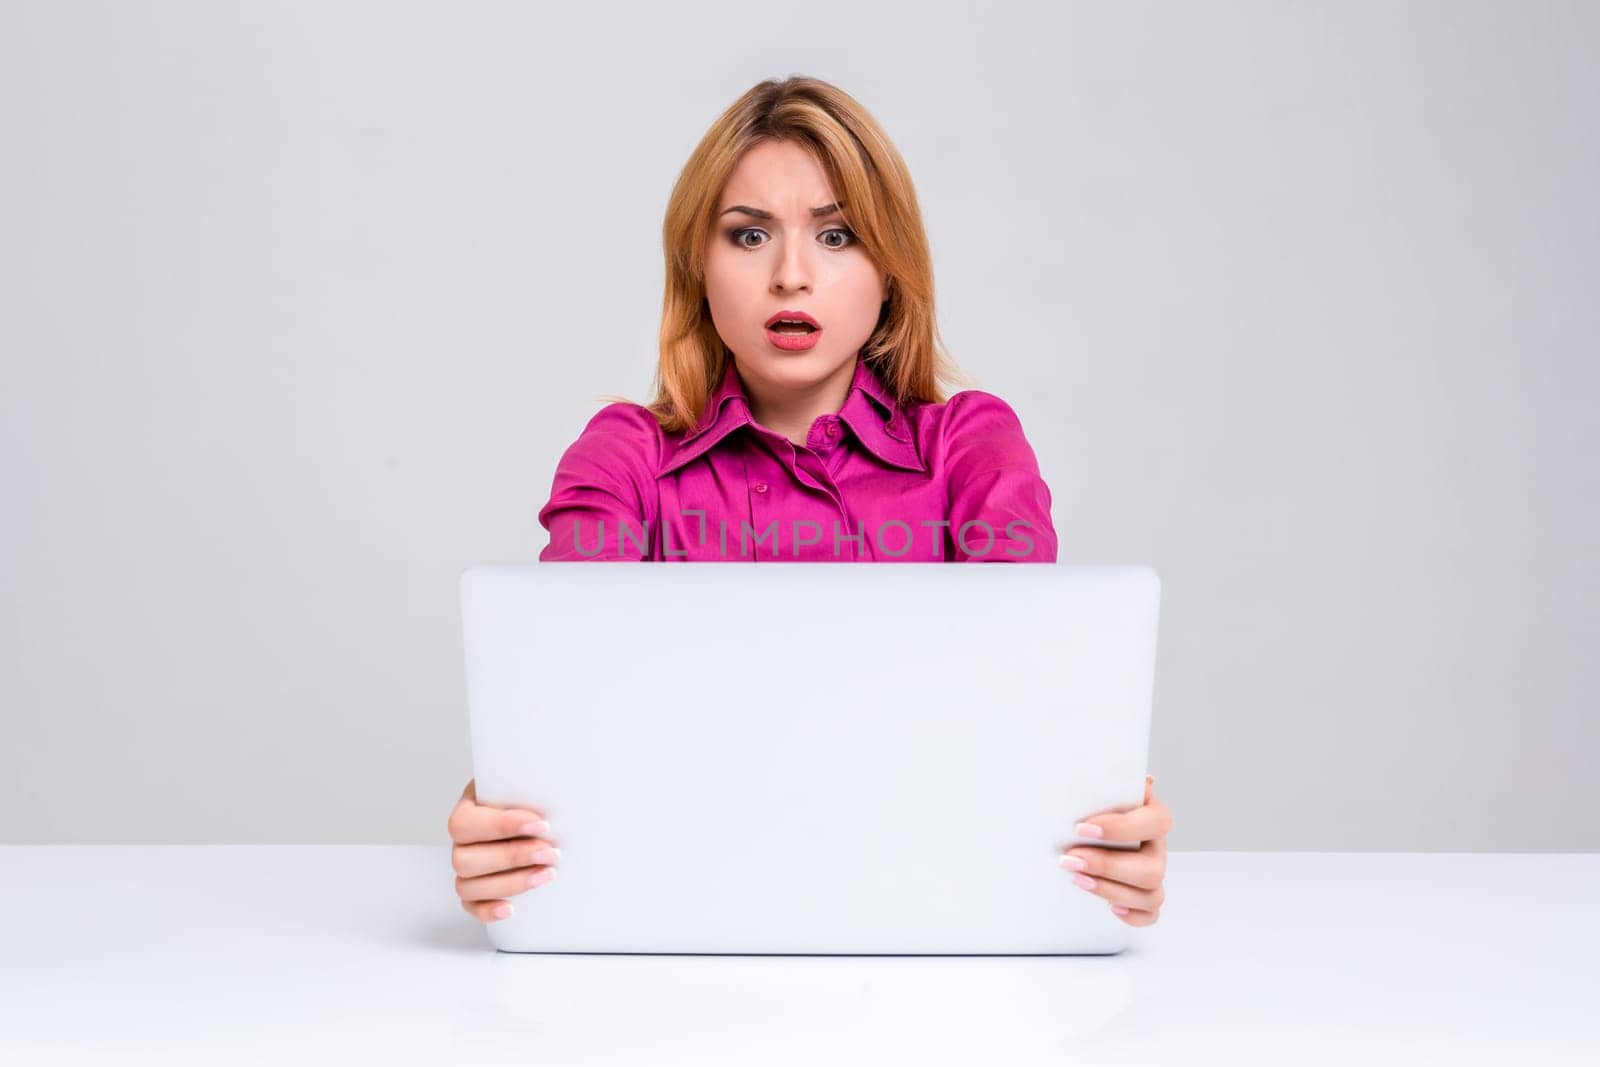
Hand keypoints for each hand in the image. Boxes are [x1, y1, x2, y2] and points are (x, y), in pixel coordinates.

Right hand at [447, 777, 561, 922]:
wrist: (544, 812)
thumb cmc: (536, 792)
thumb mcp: (533, 780)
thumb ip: (536, 784)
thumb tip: (564, 783)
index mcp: (470, 807)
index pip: (465, 824)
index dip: (501, 827)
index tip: (542, 823)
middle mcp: (462, 841)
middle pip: (465, 860)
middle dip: (512, 858)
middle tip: (551, 853)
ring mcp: (467, 868)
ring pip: (467, 886)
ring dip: (510, 883)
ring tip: (548, 874)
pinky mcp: (476, 891)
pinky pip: (470, 906)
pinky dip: (487, 910)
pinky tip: (511, 909)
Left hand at [1059, 773, 1169, 925]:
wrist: (1073, 831)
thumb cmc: (1086, 808)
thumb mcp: (1092, 791)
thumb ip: (1106, 783)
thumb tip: (1139, 778)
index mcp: (1150, 815)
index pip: (1157, 821)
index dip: (1123, 828)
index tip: (1083, 828)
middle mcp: (1156, 846)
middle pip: (1153, 867)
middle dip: (1107, 865)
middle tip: (1070, 858)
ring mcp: (1152, 873)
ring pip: (1151, 894)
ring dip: (1112, 889)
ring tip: (1076, 879)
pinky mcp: (1143, 897)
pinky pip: (1151, 914)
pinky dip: (1133, 915)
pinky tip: (1110, 908)